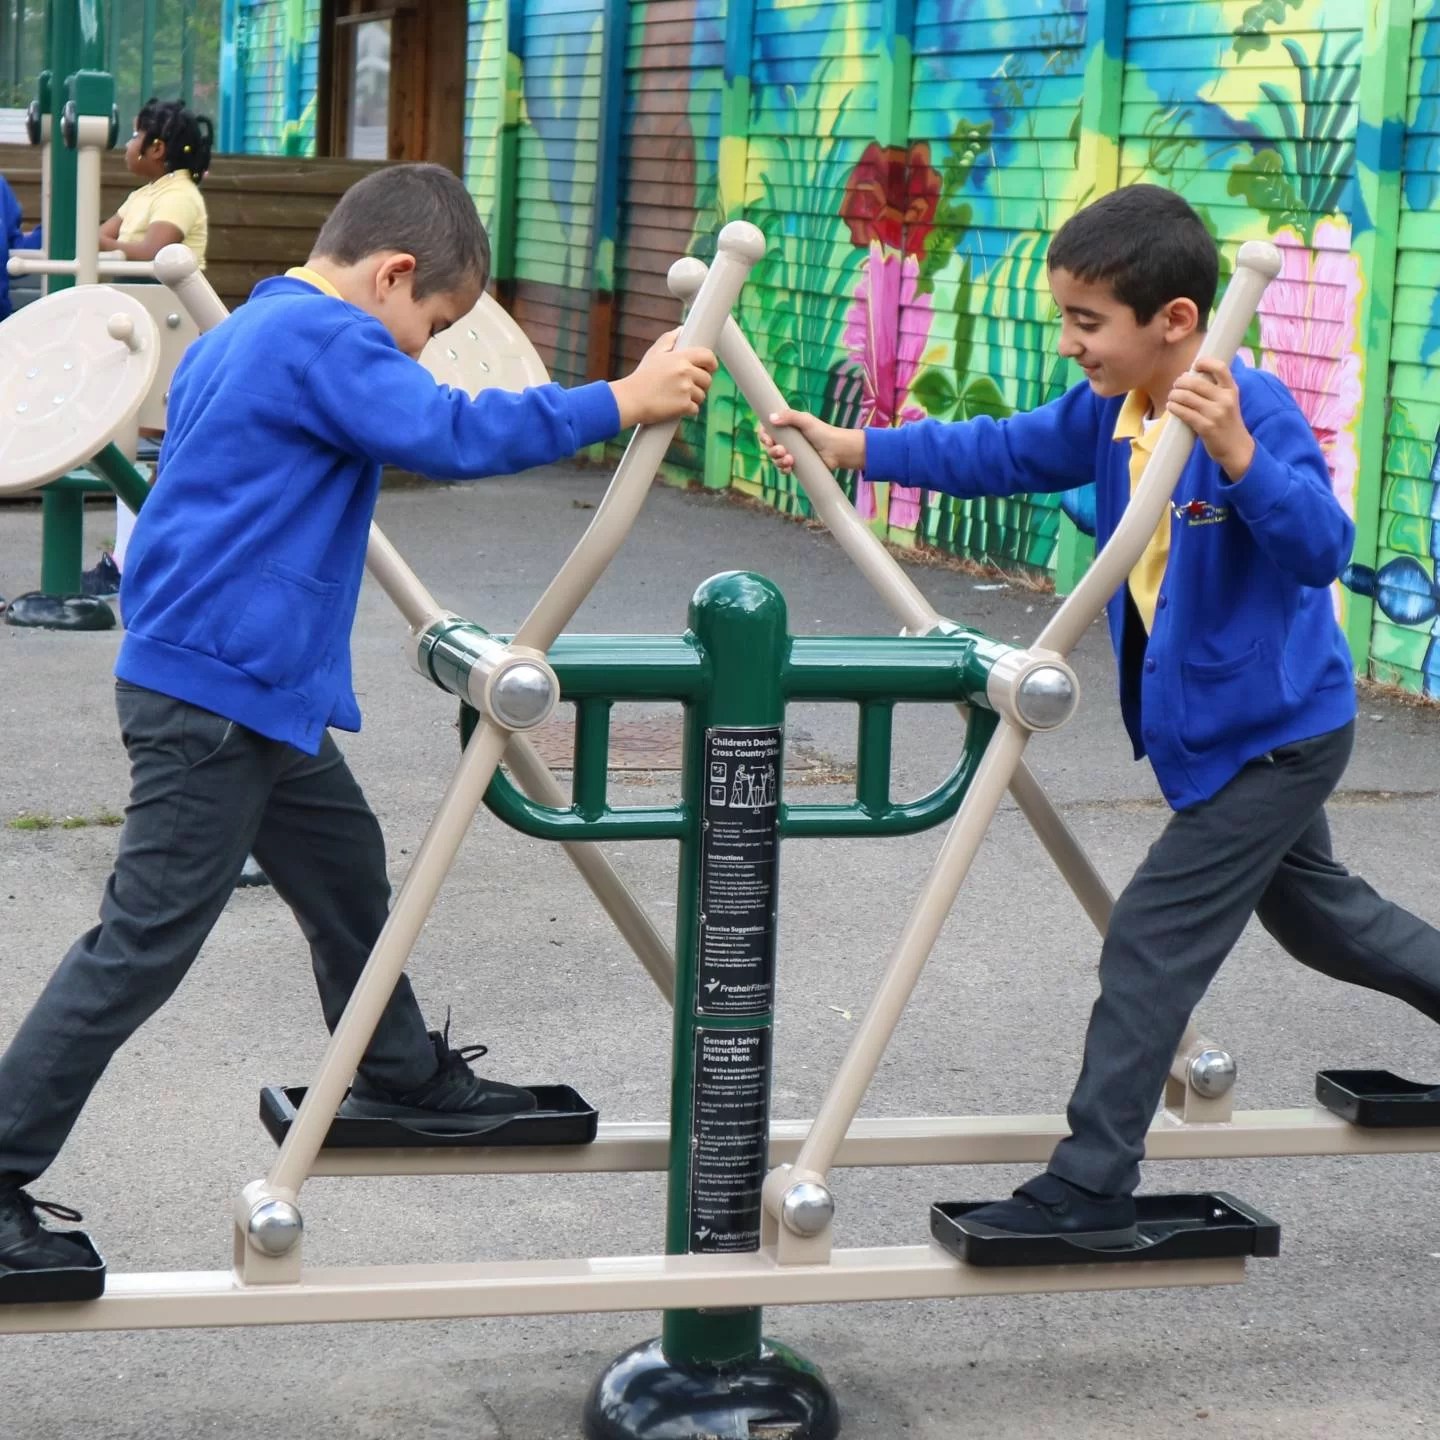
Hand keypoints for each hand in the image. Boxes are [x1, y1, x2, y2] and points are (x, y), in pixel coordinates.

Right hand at [610, 328, 716, 426]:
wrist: (630, 400)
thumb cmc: (641, 378)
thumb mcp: (653, 354)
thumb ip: (669, 340)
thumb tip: (681, 330)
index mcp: (680, 357)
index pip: (708, 356)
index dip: (712, 363)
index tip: (709, 368)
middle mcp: (685, 372)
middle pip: (707, 379)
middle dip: (700, 384)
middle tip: (687, 387)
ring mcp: (686, 389)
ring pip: (701, 396)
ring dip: (693, 399)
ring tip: (676, 397)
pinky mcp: (684, 406)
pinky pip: (695, 409)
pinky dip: (687, 411)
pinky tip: (675, 407)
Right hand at [758, 408, 865, 473]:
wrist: (837, 449)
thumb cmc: (823, 432)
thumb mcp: (805, 420)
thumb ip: (789, 416)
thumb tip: (771, 418)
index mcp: (786, 427)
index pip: (767, 431)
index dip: (764, 436)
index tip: (768, 439)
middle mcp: (786, 441)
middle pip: (769, 447)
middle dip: (771, 450)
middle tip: (781, 450)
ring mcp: (790, 453)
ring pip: (775, 459)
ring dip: (778, 461)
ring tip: (790, 459)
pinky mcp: (796, 465)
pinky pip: (783, 469)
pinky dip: (783, 469)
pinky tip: (790, 467)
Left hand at [1166, 358, 1254, 479]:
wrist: (1236, 448)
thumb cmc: (1227, 423)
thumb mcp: (1229, 401)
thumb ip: (1216, 389)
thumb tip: (1189, 377)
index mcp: (1232, 390)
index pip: (1220, 368)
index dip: (1205, 362)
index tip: (1194, 365)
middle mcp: (1225, 399)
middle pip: (1196, 383)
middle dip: (1181, 382)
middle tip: (1176, 385)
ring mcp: (1215, 414)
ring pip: (1187, 397)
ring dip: (1174, 395)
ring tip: (1171, 396)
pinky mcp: (1206, 427)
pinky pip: (1184, 413)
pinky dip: (1174, 407)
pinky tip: (1171, 406)